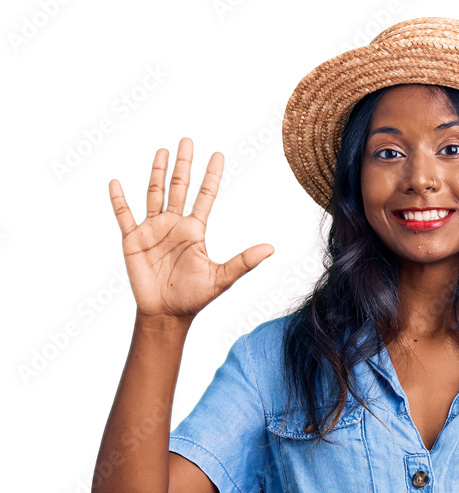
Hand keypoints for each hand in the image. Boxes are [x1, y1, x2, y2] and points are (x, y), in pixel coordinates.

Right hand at [109, 137, 273, 320]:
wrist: (167, 314)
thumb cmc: (195, 297)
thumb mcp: (222, 278)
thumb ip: (244, 261)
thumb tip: (271, 248)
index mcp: (194, 231)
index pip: (205, 196)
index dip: (211, 176)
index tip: (218, 154)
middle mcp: (174, 225)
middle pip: (179, 187)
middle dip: (184, 164)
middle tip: (188, 139)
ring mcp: (153, 230)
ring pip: (154, 193)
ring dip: (157, 172)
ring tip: (162, 150)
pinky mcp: (133, 239)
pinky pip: (124, 215)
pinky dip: (119, 199)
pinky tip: (115, 182)